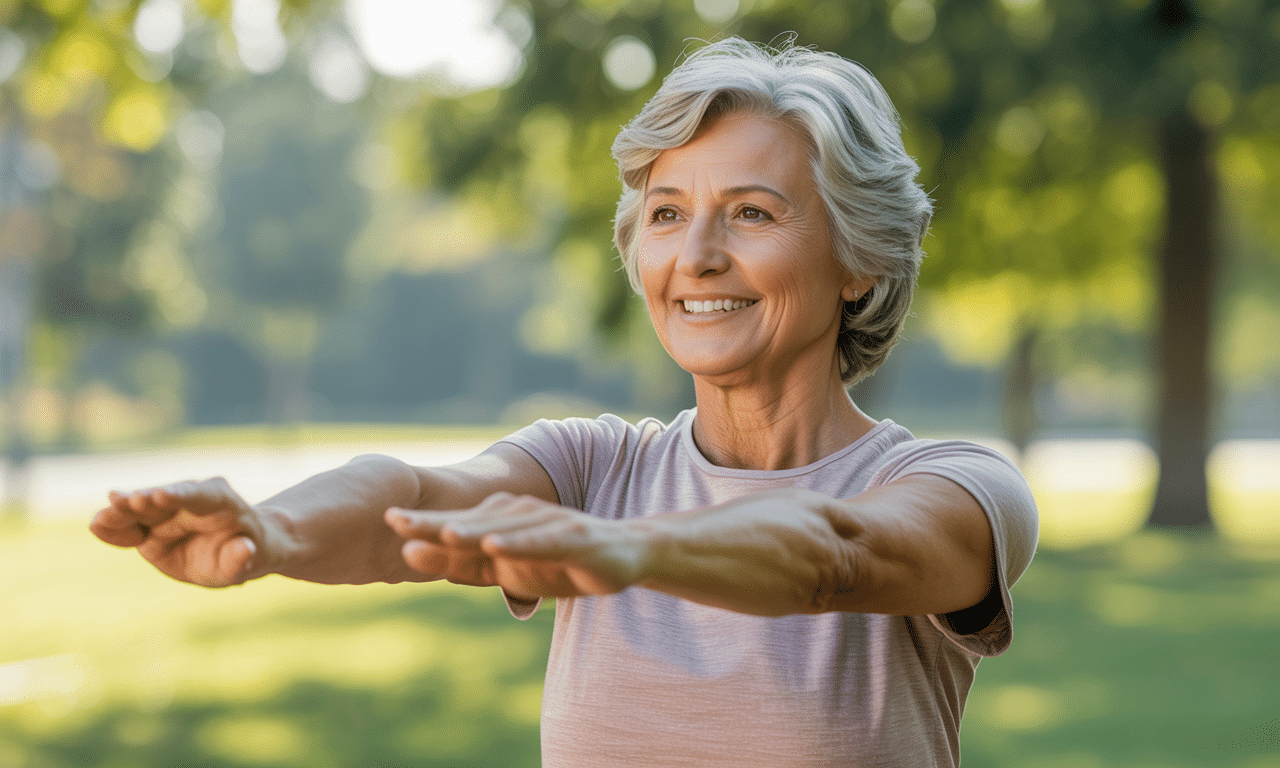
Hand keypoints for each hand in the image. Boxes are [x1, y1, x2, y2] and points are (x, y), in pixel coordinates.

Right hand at [89, 478, 280, 587]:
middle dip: (144, 498)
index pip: (200, 494)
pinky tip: (98, 527)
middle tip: (122, 500)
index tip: (162, 494)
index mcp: (220, 501)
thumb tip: (244, 549)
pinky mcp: (148, 522)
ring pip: (139, 505)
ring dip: (121, 510)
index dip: (180, 494)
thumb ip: (241, 557)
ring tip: (100, 520)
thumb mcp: (249, 560)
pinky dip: (113, 526)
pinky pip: (127, 523)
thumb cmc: (246, 552)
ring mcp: (166, 509)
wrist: (234, 547)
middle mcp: (190, 498)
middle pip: (163, 496)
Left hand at [384, 492, 651, 597]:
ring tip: (441, 534)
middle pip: (472, 522)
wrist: (624, 555)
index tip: (385, 521)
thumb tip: (411, 555)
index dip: (423, 525)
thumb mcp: (506, 570)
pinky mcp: (573, 536)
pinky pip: (542, 541)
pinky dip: (518, 543)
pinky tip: (496, 545)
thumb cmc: (560, 562)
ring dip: (473, 530)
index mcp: (501, 522)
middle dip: (435, 522)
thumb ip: (464, 564)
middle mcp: (520, 516)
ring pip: (504, 529)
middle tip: (396, 521)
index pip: (456, 525)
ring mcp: (547, 523)